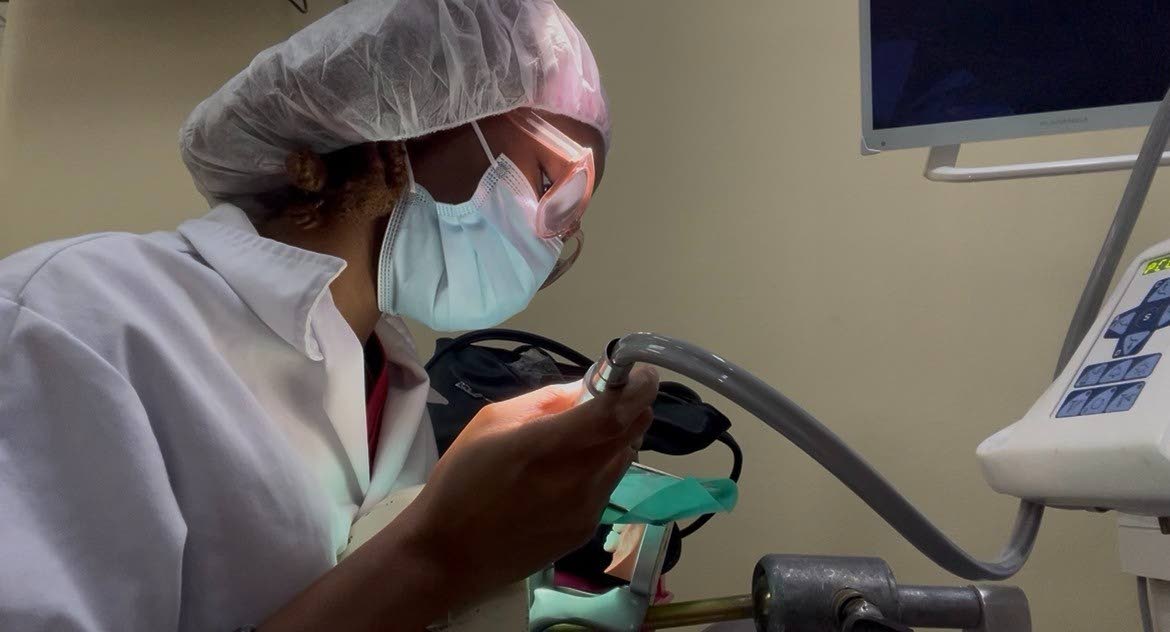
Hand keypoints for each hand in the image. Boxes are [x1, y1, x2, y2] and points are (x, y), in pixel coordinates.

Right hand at [401, 365, 659, 605]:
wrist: (448, 557)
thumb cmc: (460, 483)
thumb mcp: (489, 424)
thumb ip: (542, 402)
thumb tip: (582, 389)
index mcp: (546, 446)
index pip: (612, 413)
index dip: (637, 389)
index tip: (641, 373)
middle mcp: (576, 479)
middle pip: (630, 434)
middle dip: (631, 409)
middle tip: (614, 398)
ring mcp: (586, 509)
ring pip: (624, 459)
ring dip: (617, 439)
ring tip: (585, 437)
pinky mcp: (586, 530)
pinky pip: (608, 486)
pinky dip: (601, 468)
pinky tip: (568, 474)